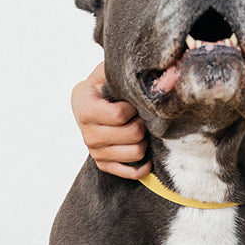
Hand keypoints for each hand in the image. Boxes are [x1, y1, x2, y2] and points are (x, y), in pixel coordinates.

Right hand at [71, 61, 149, 177]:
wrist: (87, 102)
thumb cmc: (102, 85)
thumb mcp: (106, 72)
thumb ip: (123, 71)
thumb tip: (157, 73)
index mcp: (86, 110)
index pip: (120, 115)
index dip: (134, 107)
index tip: (133, 101)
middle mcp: (88, 135)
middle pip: (133, 135)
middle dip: (143, 122)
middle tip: (140, 115)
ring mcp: (95, 152)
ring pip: (137, 153)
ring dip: (145, 140)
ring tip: (139, 127)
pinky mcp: (104, 165)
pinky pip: (132, 172)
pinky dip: (144, 164)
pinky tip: (146, 150)